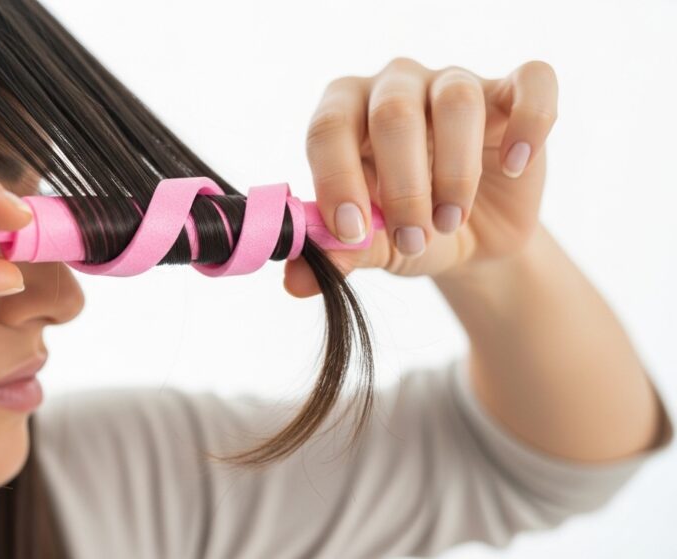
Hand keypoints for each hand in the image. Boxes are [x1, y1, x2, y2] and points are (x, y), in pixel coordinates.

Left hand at [284, 58, 557, 295]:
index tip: (352, 231)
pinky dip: (529, 125)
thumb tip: (296, 282)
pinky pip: (533, 83)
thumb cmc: (406, 230)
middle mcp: (394, 87)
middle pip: (391, 111)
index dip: (337, 179)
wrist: (469, 242)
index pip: (329, 128)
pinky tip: (516, 168)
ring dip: (455, 172)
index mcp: (345, 115)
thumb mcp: (373, 247)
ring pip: (456, 99)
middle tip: (412, 237)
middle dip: (402, 187)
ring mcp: (454, 82)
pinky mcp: (513, 94)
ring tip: (450, 221)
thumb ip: (338, 255)